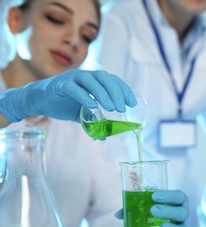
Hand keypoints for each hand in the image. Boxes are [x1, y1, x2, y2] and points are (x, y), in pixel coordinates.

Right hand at [0, 69, 135, 122]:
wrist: (39, 100)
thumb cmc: (63, 104)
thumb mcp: (81, 114)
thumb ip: (93, 122)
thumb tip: (105, 137)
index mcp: (93, 80)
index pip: (113, 81)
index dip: (124, 90)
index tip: (132, 103)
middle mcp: (85, 76)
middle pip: (105, 78)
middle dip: (116, 92)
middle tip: (122, 108)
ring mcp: (72, 78)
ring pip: (91, 80)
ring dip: (103, 93)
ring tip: (112, 108)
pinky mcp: (60, 85)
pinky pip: (74, 88)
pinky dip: (84, 96)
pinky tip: (92, 106)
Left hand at [114, 190, 191, 226]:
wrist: (153, 225)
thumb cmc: (150, 210)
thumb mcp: (142, 206)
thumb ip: (132, 208)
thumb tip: (118, 214)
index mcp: (177, 203)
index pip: (179, 196)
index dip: (169, 195)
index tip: (154, 196)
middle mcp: (181, 216)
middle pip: (182, 213)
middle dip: (169, 211)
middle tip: (153, 210)